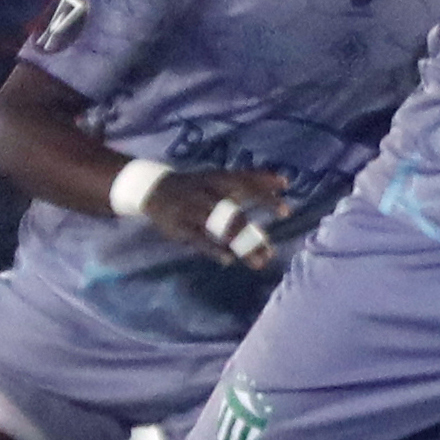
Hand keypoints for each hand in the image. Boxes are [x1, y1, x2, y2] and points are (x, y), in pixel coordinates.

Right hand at [134, 167, 289, 269]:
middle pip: (233, 214)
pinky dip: (214, 249)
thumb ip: (251, 181)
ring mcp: (192, 211)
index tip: (286, 210)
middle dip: (252, 233)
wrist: (153, 188)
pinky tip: (229, 260)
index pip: (245, 185)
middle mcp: (206, 195)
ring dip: (239, 247)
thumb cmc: (197, 185)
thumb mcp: (221, 178)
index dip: (265, 197)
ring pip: (218, 230)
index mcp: (218, 180)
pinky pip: (198, 239)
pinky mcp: (179, 227)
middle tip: (272, 251)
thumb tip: (284, 182)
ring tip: (260, 261)